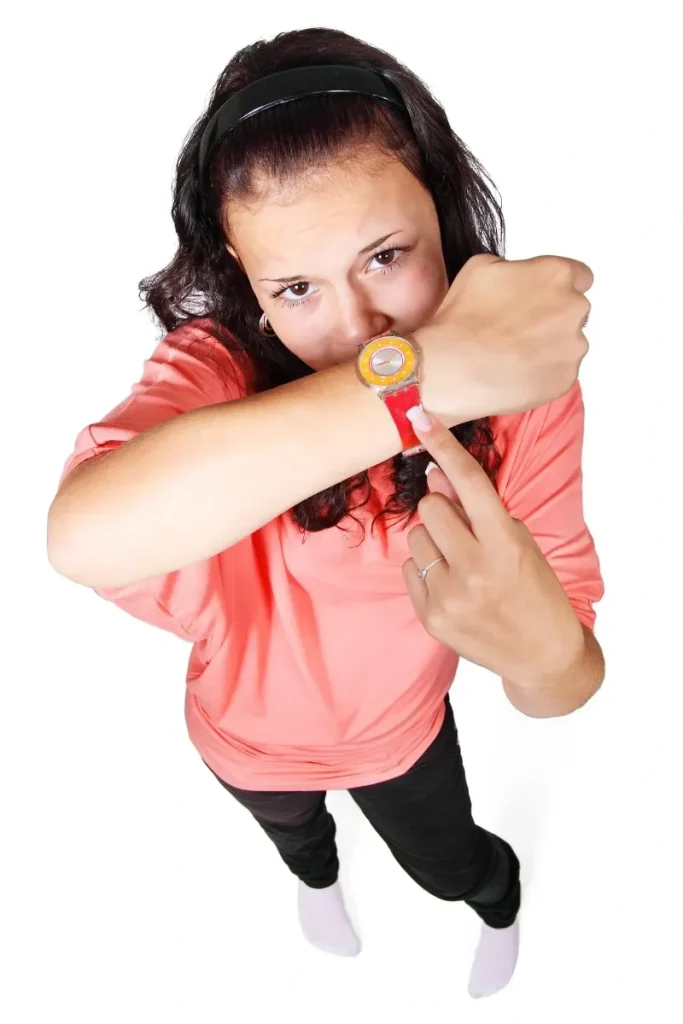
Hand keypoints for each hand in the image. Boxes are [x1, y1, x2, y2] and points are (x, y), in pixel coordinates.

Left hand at [402, 409, 584, 684]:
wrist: (543, 655)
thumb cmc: (535, 590)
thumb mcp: (520, 542)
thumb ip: (478, 509)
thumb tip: (435, 472)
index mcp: (506, 545)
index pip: (469, 483)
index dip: (443, 447)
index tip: (420, 417)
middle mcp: (475, 570)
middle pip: (432, 507)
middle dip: (443, 509)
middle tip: (462, 527)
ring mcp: (449, 596)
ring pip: (417, 537)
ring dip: (434, 541)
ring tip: (460, 562)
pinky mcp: (430, 617)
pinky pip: (409, 568)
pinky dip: (427, 570)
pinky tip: (452, 585)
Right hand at [414, 252, 592, 424]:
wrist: (454, 369)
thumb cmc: (463, 320)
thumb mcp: (479, 267)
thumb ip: (513, 266)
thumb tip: (516, 277)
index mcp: (556, 275)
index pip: (580, 276)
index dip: (557, 288)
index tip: (541, 299)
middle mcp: (574, 307)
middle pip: (574, 311)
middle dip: (552, 318)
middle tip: (518, 329)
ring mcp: (573, 346)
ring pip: (568, 343)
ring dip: (548, 347)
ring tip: (512, 355)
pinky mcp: (567, 378)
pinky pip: (560, 372)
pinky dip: (542, 373)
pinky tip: (515, 373)